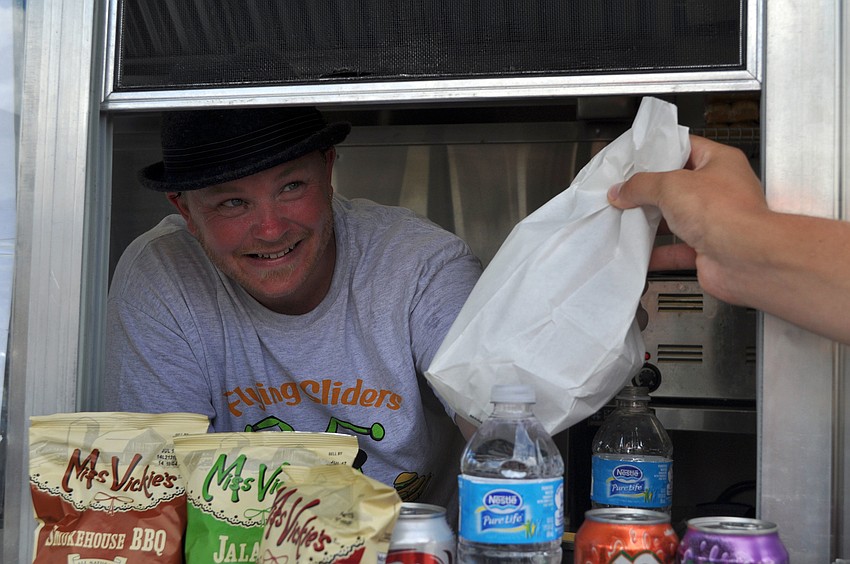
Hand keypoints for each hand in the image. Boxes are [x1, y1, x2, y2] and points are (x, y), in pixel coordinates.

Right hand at [607, 135, 768, 300]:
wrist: (746, 259)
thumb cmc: (727, 214)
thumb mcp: (671, 185)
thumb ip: (641, 185)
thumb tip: (622, 189)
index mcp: (720, 162)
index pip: (685, 147)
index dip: (659, 151)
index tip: (636, 158)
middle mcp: (720, 191)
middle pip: (677, 186)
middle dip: (650, 192)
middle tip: (627, 191)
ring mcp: (715, 221)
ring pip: (676, 219)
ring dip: (652, 223)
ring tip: (628, 220)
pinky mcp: (708, 249)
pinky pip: (677, 249)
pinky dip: (658, 253)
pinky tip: (641, 252)